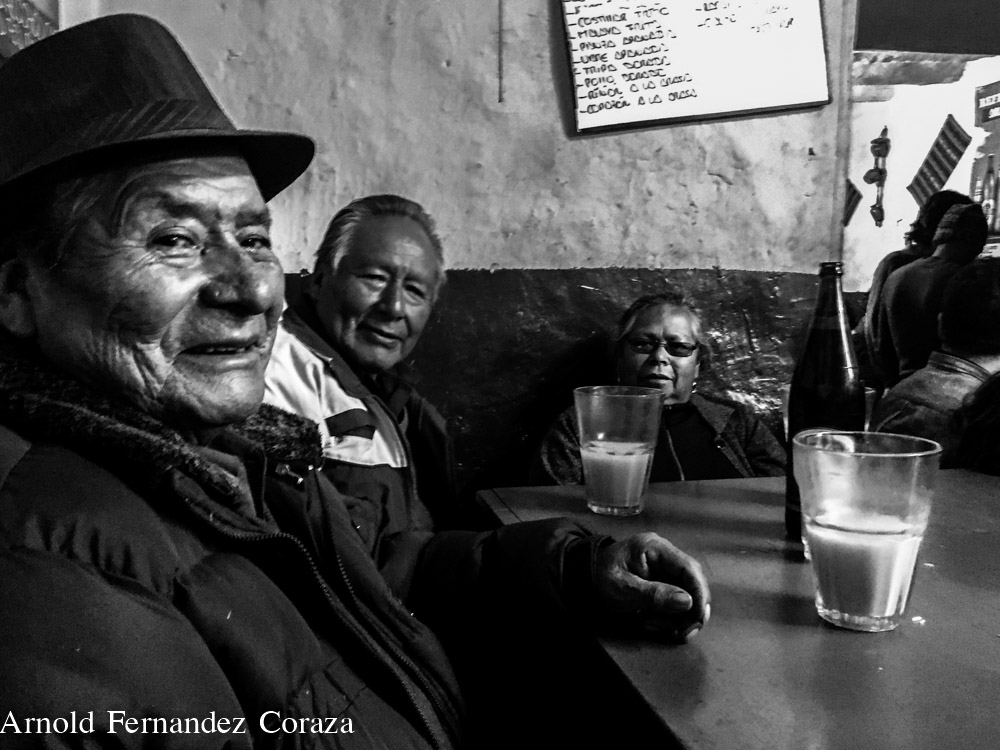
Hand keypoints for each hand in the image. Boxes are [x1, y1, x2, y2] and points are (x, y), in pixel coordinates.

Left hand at [594, 532, 709, 641]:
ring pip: (687, 596)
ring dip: (677, 618)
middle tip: (680, 632)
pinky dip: (669, 617)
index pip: (689, 568)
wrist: (585, 577)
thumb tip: (687, 602)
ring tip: (653, 625)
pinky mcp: (664, 583)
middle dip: (690, 611)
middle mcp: (665, 556)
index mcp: (656, 548)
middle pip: (693, 583)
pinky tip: (653, 623)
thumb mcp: (623, 589)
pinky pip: (676, 602)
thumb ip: (654, 595)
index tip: (699, 618)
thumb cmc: (600, 578)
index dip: (699, 593)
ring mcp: (665, 570)